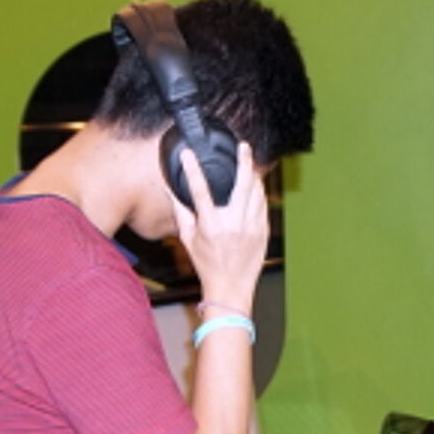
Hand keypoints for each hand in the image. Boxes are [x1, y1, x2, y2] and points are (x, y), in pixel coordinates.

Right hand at [170, 142, 267, 315]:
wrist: (231, 287)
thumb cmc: (207, 264)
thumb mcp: (187, 238)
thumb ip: (180, 211)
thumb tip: (170, 190)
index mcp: (211, 225)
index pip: (200, 190)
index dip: (192, 169)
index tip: (187, 153)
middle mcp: (233, 224)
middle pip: (242, 184)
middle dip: (244, 161)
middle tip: (244, 147)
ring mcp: (251, 227)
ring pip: (257, 192)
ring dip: (253, 176)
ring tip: (249, 165)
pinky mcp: (263, 231)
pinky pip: (263, 205)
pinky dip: (259, 193)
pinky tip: (255, 187)